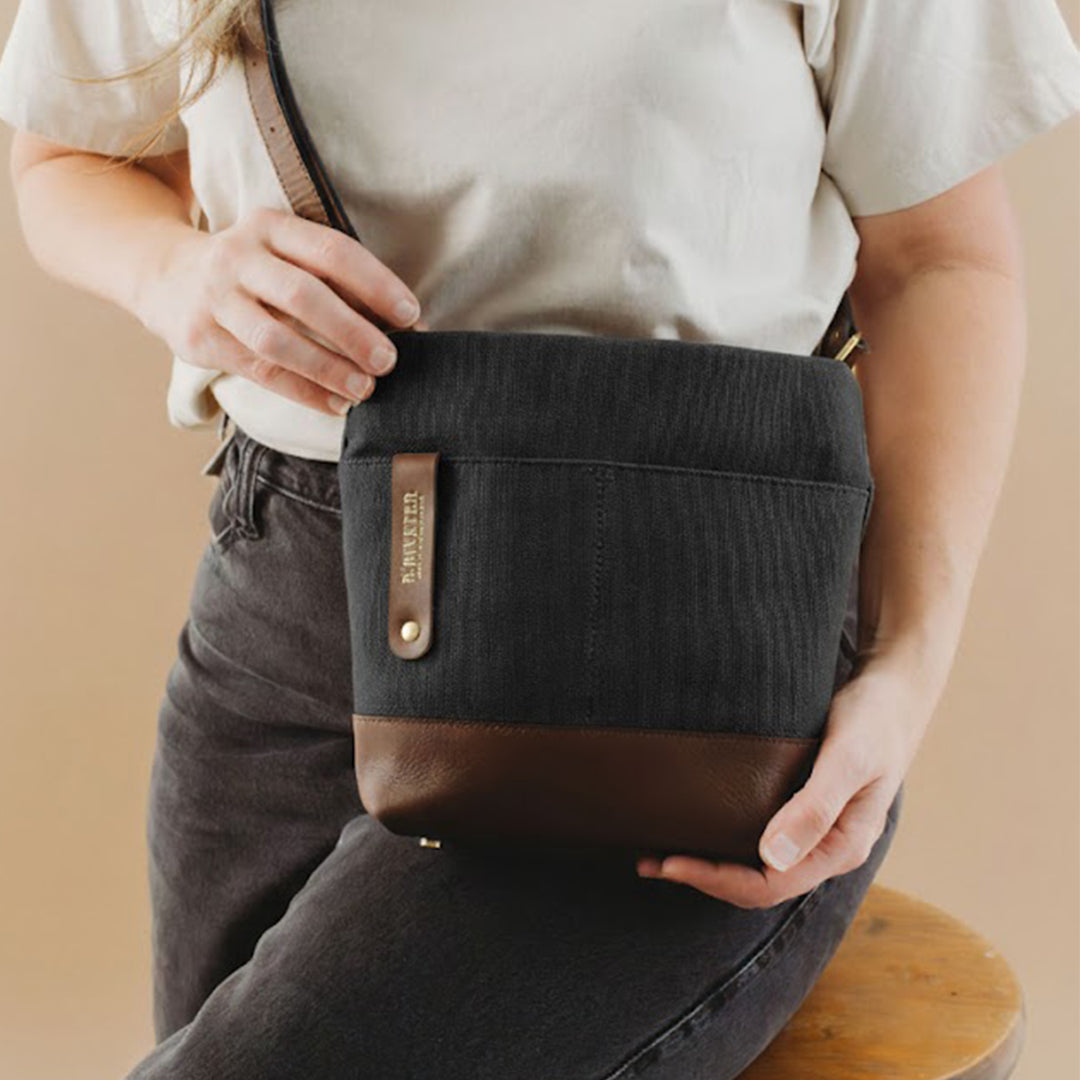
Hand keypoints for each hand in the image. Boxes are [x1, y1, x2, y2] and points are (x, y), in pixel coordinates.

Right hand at [135, 206, 422, 416]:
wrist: (163, 277)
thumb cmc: (252, 271)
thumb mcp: (285, 255)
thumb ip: (335, 281)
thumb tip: (405, 324)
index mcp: (271, 227)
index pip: (332, 251)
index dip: (376, 284)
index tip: (410, 315)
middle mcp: (239, 256)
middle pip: (304, 296)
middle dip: (352, 332)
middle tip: (388, 361)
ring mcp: (215, 298)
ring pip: (277, 340)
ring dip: (327, 368)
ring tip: (364, 389)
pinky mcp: (202, 338)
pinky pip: (260, 371)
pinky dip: (304, 392)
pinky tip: (335, 404)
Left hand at [636, 650, 935, 906]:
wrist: (893, 692)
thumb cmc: (874, 721)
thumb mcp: (847, 758)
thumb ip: (814, 806)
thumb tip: (770, 856)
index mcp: (841, 847)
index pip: (769, 884)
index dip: (716, 878)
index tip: (671, 861)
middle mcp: (826, 848)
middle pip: (758, 882)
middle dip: (704, 876)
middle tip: (649, 861)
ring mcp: (814, 831)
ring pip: (756, 864)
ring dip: (710, 862)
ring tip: (659, 850)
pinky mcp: (801, 809)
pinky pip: (758, 837)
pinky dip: (723, 838)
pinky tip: (695, 823)